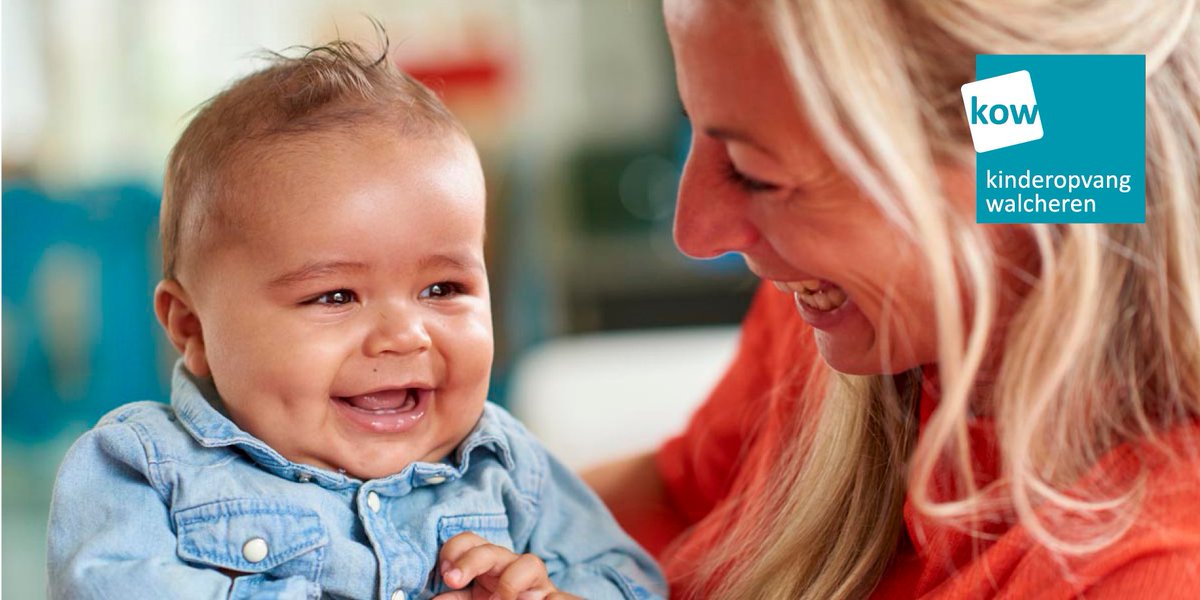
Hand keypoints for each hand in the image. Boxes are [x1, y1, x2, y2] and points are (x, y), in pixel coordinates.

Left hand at [433, 531, 580, 599]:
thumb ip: (458, 599)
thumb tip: (436, 599)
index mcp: (487, 565)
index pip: (470, 542)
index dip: (454, 550)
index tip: (444, 573)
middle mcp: (511, 566)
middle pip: (493, 549)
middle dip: (471, 560)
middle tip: (452, 579)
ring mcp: (535, 582)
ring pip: (530, 563)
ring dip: (511, 581)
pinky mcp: (555, 598)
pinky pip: (561, 597)